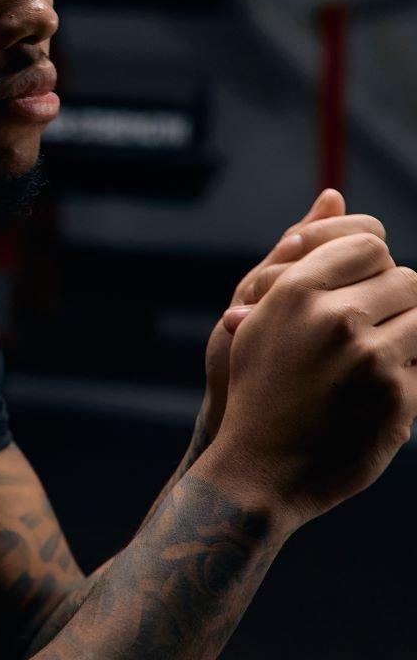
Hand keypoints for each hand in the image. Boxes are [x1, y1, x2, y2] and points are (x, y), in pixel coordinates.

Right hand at [204, 231, 416, 523]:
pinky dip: (410, 376)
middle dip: (394, 305)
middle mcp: (333, 318)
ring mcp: (369, 359)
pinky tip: (378, 395)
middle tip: (369, 335)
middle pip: (405, 280)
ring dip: (409, 338)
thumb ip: (299, 253)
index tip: (357, 295)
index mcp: (295, 290)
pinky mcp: (398, 398)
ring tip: (375, 362)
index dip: (371, 269)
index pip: (368, 244)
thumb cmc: (258, 386)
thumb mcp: (261, 315)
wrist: (257, 469)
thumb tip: (334, 191)